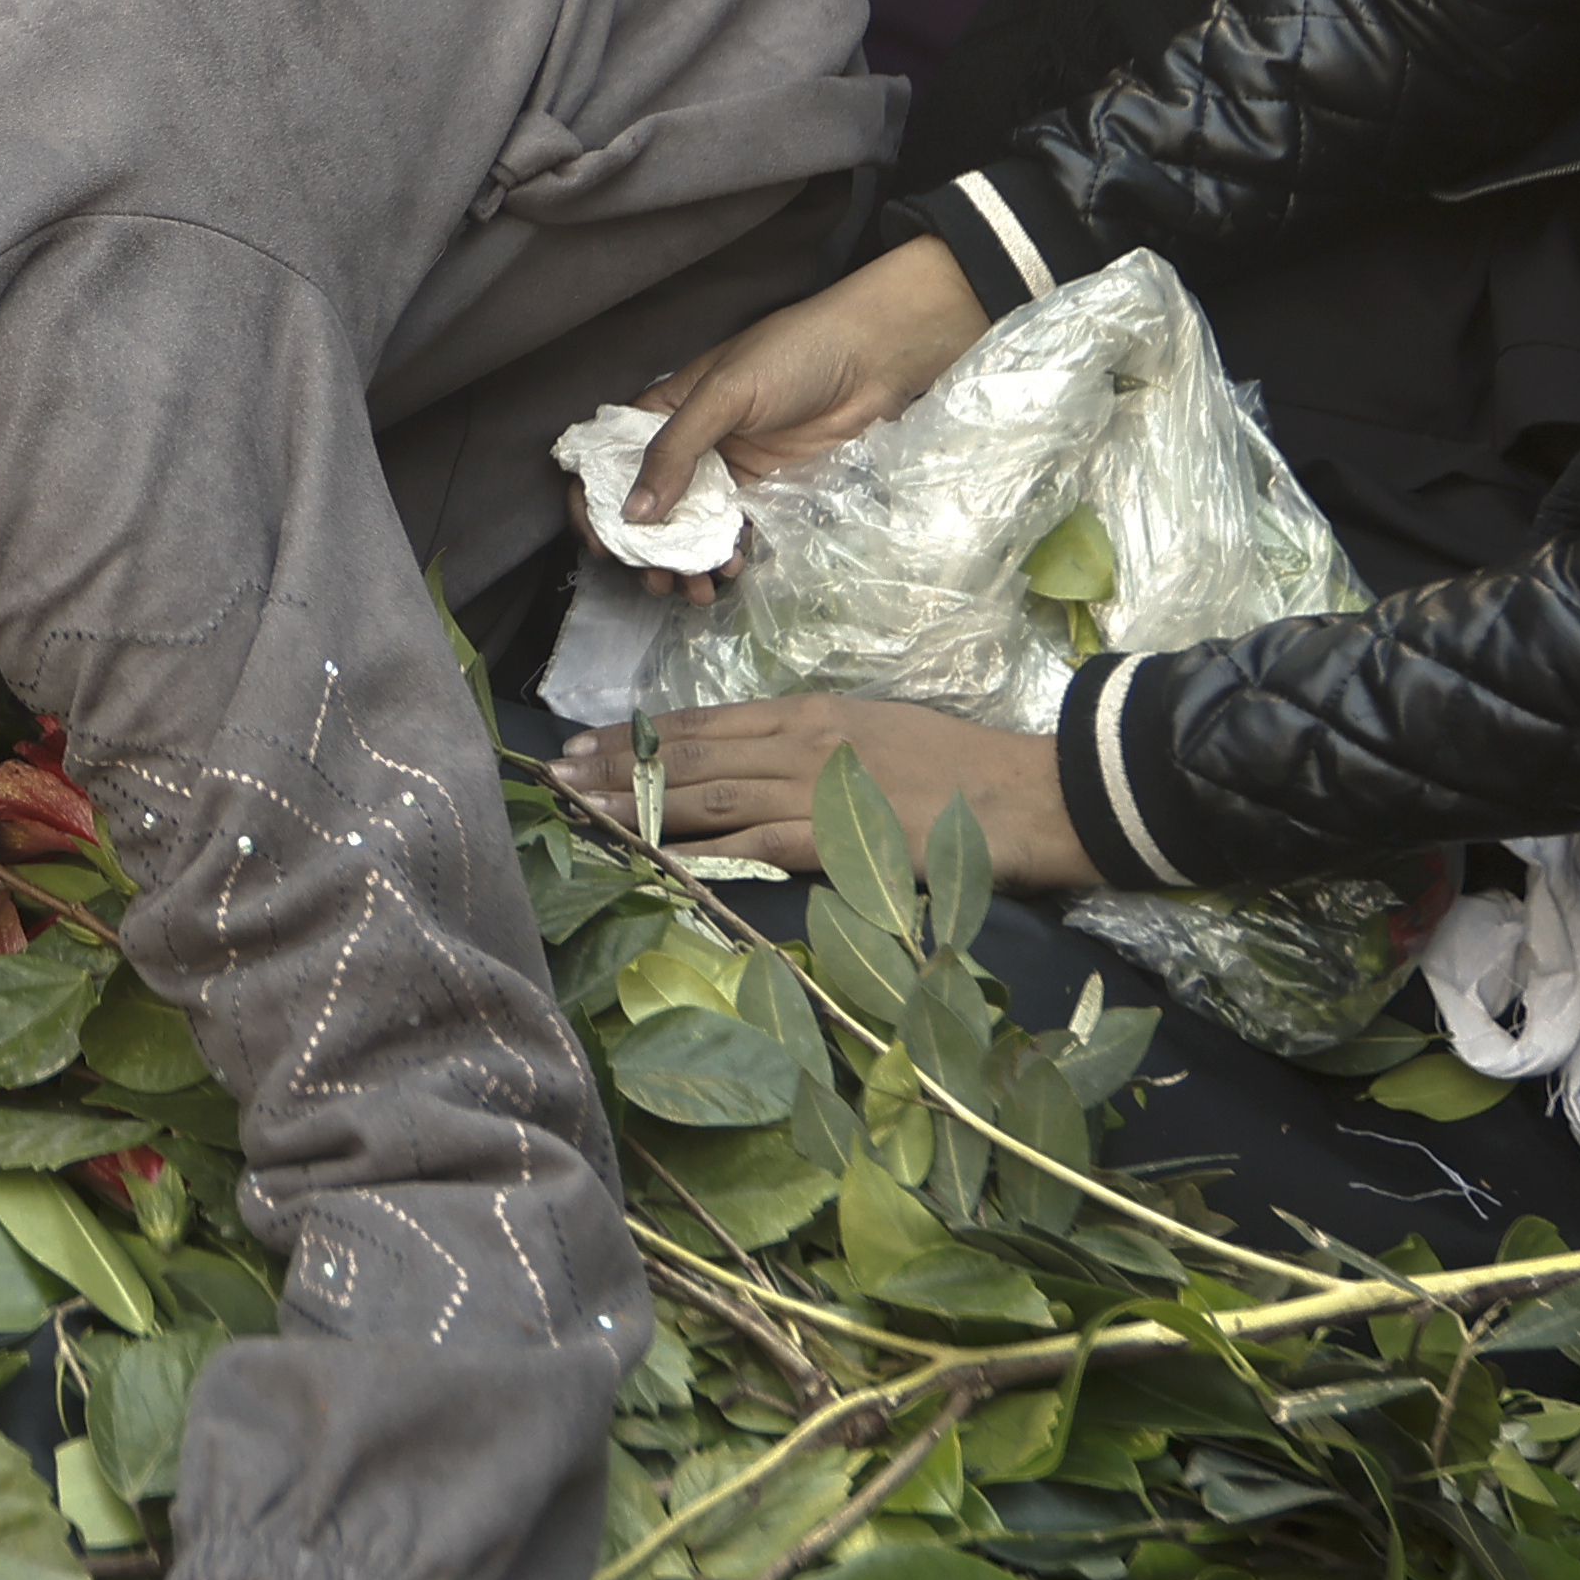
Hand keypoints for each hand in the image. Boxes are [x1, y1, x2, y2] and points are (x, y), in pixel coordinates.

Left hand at [558, 694, 1083, 884]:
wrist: (1026, 794)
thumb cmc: (959, 768)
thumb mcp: (875, 733)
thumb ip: (814, 745)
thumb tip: (764, 761)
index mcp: (807, 714)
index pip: (703, 723)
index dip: (639, 736)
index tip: (586, 744)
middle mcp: (796, 743)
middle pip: (687, 755)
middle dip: (614, 767)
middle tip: (553, 775)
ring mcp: (810, 789)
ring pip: (702, 796)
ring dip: (632, 806)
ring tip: (576, 812)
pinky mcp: (831, 839)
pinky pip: (746, 848)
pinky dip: (693, 856)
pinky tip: (649, 864)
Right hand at [610, 240, 996, 554]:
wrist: (872, 361)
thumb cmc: (793, 356)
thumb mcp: (723, 395)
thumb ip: (675, 452)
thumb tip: (633, 514)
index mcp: (664, 410)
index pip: (610, 459)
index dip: (595, 501)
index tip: (601, 541)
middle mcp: (689, 445)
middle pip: (646, 505)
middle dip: (642, 548)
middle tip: (652, 577)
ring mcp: (726, 472)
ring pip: (687, 528)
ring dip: (681, 563)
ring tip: (689, 589)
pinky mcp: (764, 493)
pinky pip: (733, 534)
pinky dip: (723, 558)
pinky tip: (727, 571)